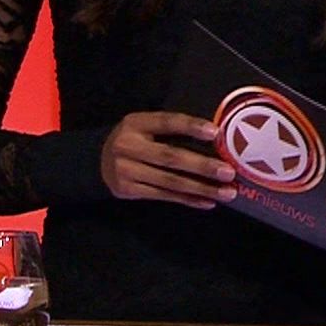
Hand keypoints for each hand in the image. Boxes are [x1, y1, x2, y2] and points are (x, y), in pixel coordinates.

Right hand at [99, 111, 236, 207]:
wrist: (97, 161)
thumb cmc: (132, 139)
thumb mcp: (143, 125)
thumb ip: (169, 129)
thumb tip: (213, 136)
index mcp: (135, 123)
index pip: (166, 123)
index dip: (190, 127)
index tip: (215, 132)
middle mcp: (128, 147)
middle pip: (170, 157)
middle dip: (202, 166)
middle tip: (228, 172)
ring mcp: (126, 171)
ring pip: (170, 182)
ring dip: (201, 188)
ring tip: (226, 192)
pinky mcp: (128, 191)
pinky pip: (164, 196)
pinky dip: (188, 200)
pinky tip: (208, 202)